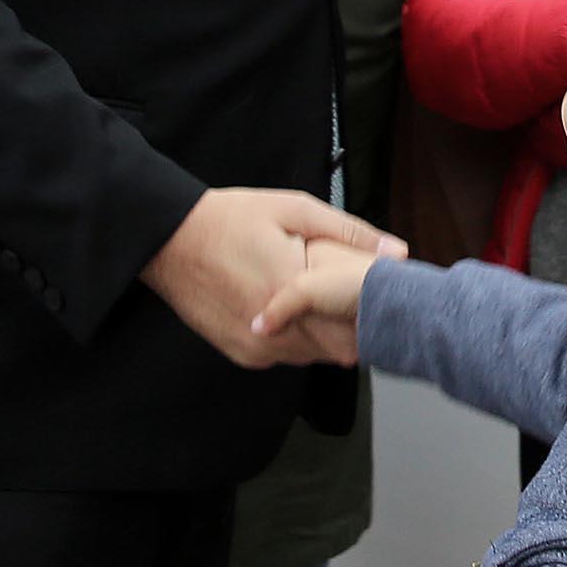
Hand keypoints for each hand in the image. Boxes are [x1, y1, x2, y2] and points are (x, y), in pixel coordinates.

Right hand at [145, 189, 402, 367]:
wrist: (168, 241)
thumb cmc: (230, 219)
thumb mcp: (295, 210)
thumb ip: (350, 233)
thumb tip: (398, 252)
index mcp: (293, 290)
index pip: (355, 329)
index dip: (370, 314)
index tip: (374, 298)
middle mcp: (275, 329)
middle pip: (338, 349)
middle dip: (347, 326)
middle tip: (345, 296)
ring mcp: (257, 347)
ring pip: (311, 356)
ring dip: (319, 334)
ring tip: (311, 298)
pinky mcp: (241, 353)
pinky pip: (284, 356)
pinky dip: (293, 338)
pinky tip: (286, 309)